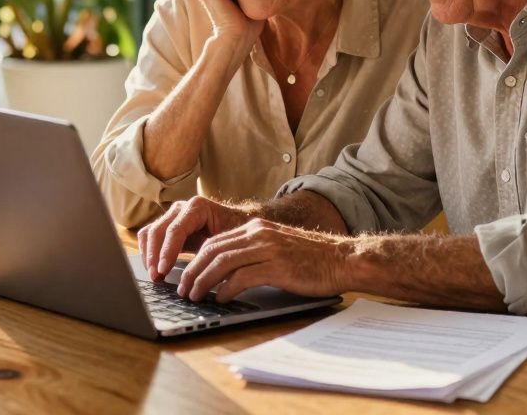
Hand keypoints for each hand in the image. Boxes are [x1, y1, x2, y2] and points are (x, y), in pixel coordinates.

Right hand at [137, 196, 253, 280]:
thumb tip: (205, 276)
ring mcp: (172, 216)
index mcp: (198, 207)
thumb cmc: (237, 232)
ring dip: (148, 255)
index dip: (167, 252)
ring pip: (149, 233)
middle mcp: (181, 208)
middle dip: (154, 256)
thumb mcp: (230, 241)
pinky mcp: (167, 227)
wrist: (238, 223)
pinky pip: (149, 237)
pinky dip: (148, 254)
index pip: (176, 230)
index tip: (163, 271)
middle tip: (156, 277)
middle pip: (158, 230)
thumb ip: (216, 253)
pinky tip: (155, 270)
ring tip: (155, 276)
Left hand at [177, 219, 351, 302]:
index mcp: (257, 228)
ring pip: (222, 262)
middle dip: (193, 271)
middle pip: (213, 250)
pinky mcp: (277, 267)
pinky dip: (226, 289)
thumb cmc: (312, 259)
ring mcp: (268, 249)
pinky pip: (242, 277)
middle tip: (183, 289)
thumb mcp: (277, 247)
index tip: (186, 276)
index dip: (196, 259)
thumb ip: (253, 252)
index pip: (215, 241)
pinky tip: (221, 299)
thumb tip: (225, 272)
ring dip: (203, 281)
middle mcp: (259, 234)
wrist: (342, 259)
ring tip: (195, 296)